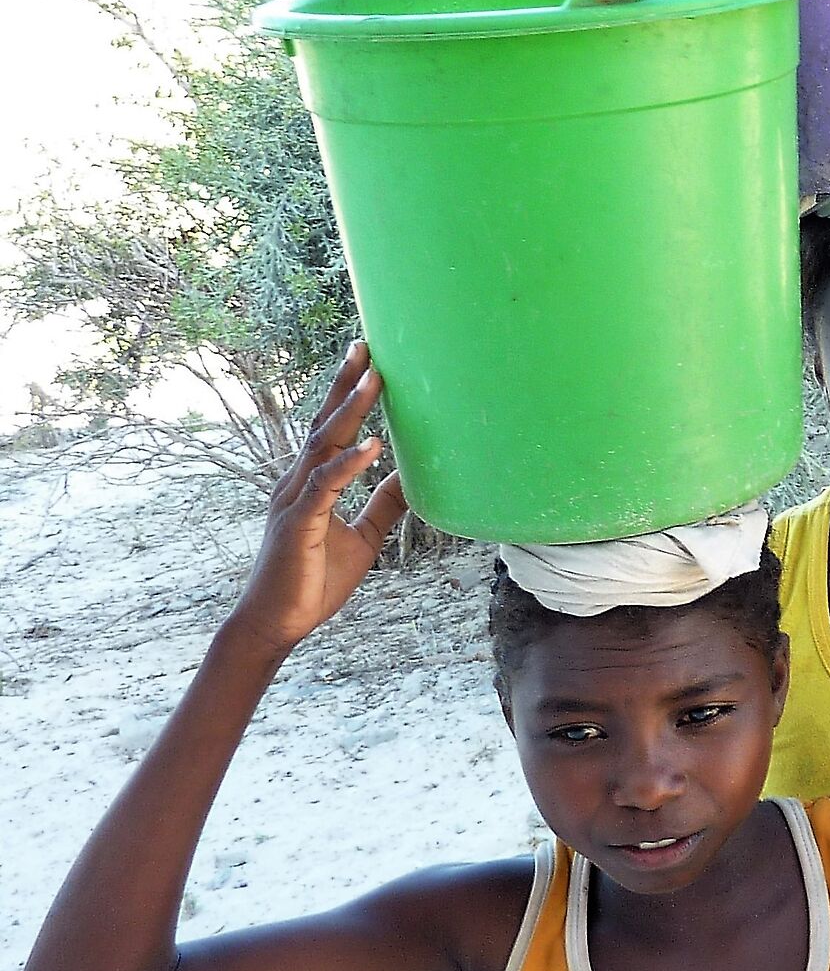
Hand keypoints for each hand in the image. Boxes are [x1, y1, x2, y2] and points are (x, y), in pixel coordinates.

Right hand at [221, 343, 407, 659]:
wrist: (278, 624)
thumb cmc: (314, 581)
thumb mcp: (362, 537)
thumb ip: (382, 506)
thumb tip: (411, 477)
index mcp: (312, 484)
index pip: (332, 430)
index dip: (348, 395)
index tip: (369, 362)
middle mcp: (298, 483)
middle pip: (323, 423)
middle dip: (344, 385)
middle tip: (366, 346)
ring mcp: (295, 501)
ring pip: (323, 445)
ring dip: (350, 411)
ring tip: (375, 379)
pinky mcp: (298, 524)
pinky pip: (325, 487)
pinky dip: (349, 464)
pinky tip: (374, 446)